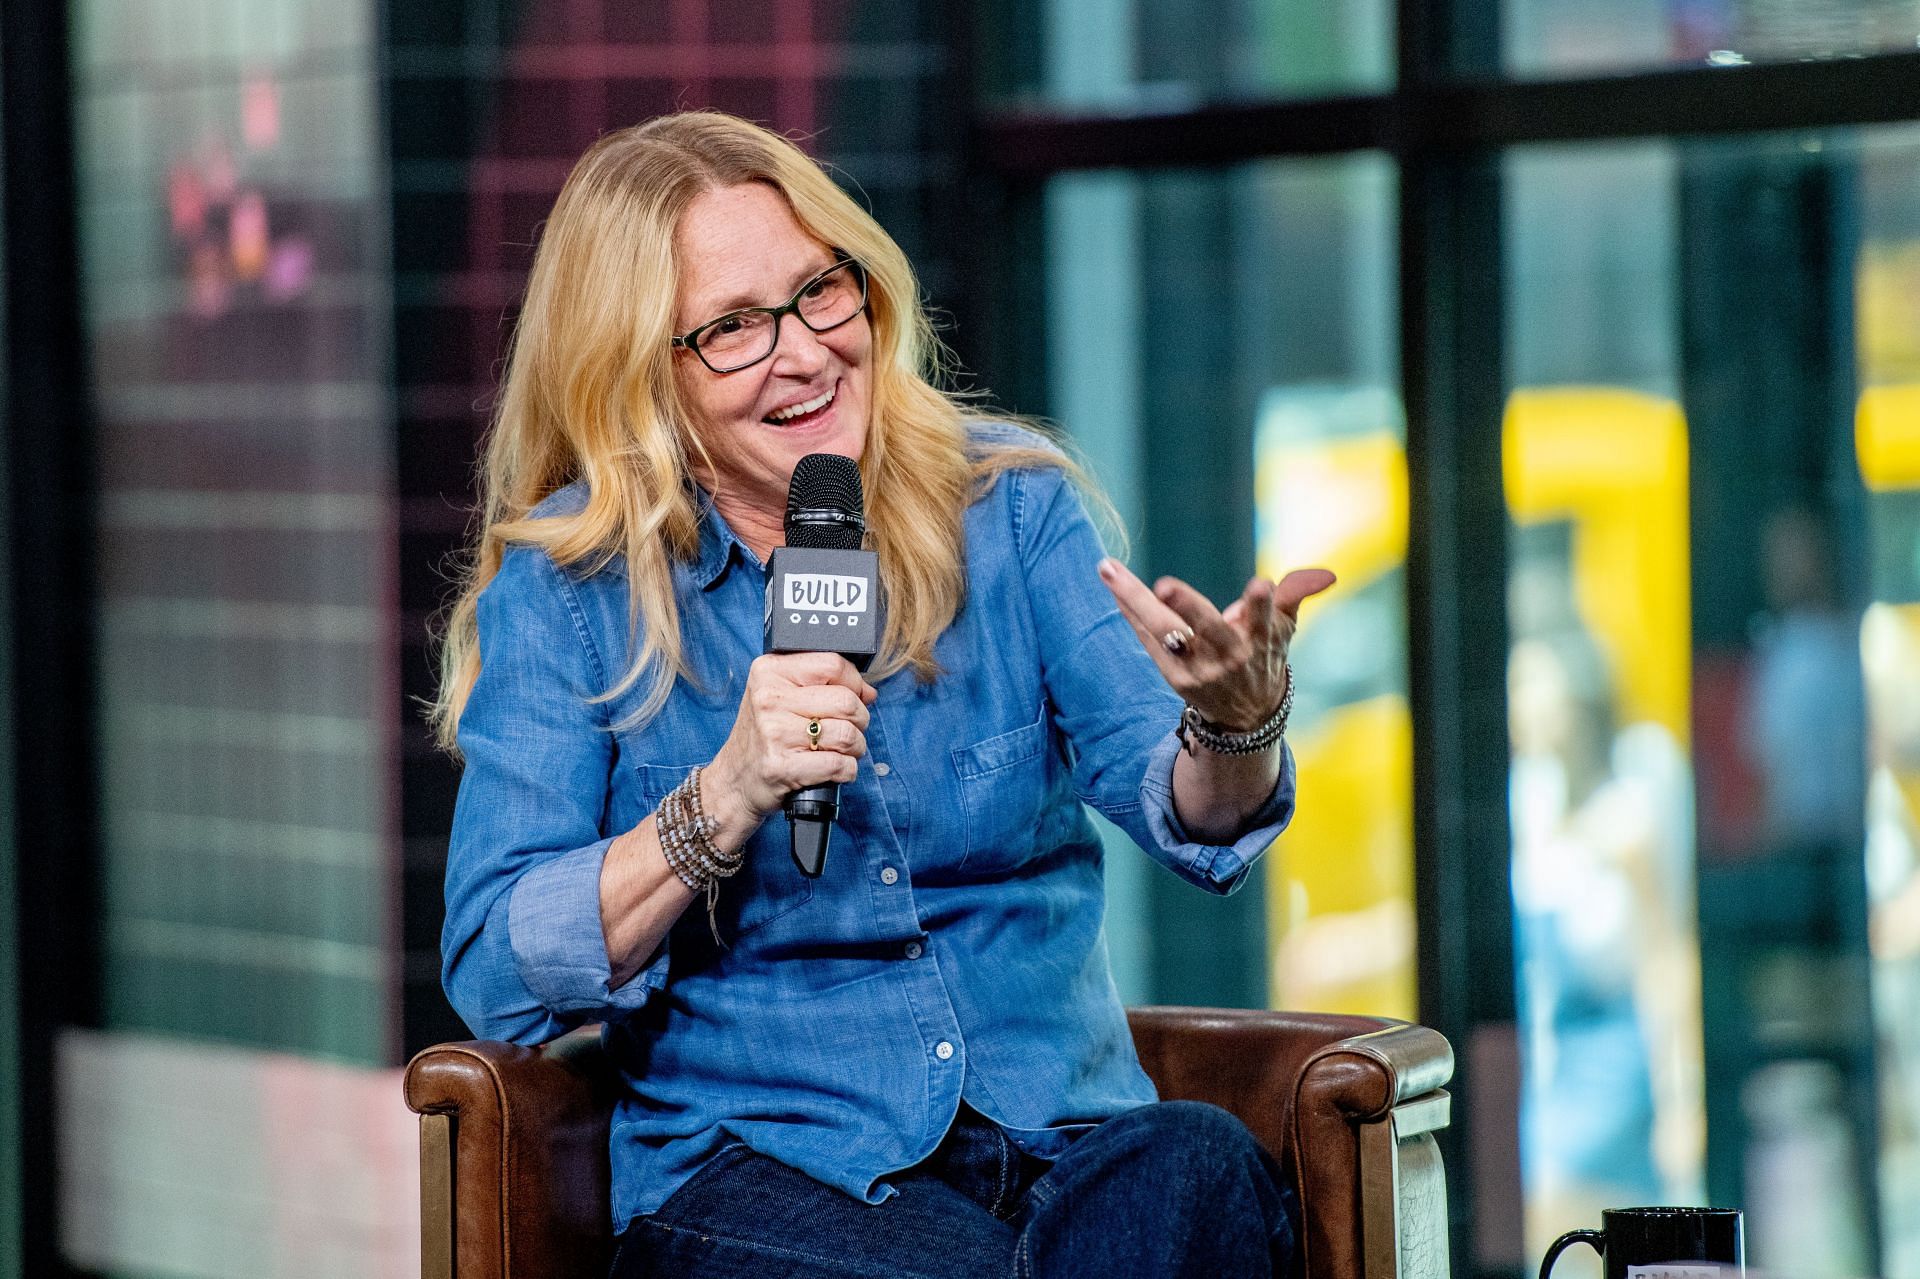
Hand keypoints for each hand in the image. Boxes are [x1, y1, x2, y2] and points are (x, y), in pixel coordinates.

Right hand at [705, 652, 876, 838]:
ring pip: (846, 734)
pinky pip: (838, 764)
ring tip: (842, 750)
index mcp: (769, 671)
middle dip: (859, 719)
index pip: (833, 664)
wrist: (735, 780)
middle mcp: (769, 698)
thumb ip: (822, 685)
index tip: (855, 696)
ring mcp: (773, 732)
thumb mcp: (781, 695)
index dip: (855, 683)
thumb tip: (868, 691)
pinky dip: (847, 770)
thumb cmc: (765, 736)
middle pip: (846, 701)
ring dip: (855, 747)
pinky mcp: (781, 766)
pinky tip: (835, 769)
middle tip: (848, 729)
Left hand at [1098, 558, 1335, 730]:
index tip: (1261, 585)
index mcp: (1261, 640)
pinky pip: (1148, 641)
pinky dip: (1131, 613)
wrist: (1246, 714)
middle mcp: (1230, 656)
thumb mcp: (1285, 626)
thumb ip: (1297, 594)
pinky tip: (1114, 586)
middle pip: (1207, 629)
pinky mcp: (1174, 677)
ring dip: (1136, 602)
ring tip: (1109, 569)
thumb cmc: (1263, 653)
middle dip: (1188, 607)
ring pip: (1165, 633)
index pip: (1265, 620)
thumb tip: (1329, 574)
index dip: (1262, 605)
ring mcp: (1199, 669)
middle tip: (1165, 585)